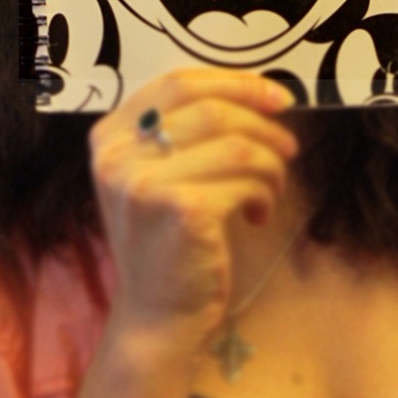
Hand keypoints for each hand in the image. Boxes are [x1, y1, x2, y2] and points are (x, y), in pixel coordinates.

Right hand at [89, 68, 298, 361]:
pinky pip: (245, 180)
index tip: (274, 97)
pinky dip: (264, 193)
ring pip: (236, 144)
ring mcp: (145, 182)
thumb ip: (184, 134)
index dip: (234, 82)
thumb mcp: (158, 178)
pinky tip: (257, 215)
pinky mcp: (181, 209)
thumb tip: (258, 93)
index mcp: (110, 138)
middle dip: (262, 124)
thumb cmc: (168, 243)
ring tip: (272, 188)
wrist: (158, 314)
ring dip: (269, 163)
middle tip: (287, 147)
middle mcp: (118, 156)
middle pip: (212, 109)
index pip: (177, 83)